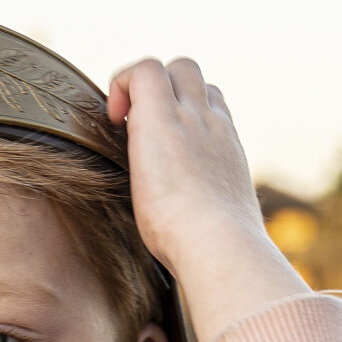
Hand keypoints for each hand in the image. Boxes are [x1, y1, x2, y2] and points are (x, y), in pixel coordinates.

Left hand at [106, 58, 307, 337]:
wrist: (217, 246)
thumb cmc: (219, 256)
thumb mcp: (219, 236)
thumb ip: (214, 233)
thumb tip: (217, 274)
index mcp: (228, 151)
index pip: (213, 107)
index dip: (185, 112)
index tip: (161, 148)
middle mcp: (215, 126)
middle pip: (196, 77)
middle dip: (166, 91)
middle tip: (137, 132)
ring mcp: (193, 118)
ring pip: (176, 66)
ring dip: (147, 85)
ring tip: (125, 126)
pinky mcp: (163, 117)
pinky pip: (143, 69)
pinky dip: (124, 83)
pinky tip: (114, 120)